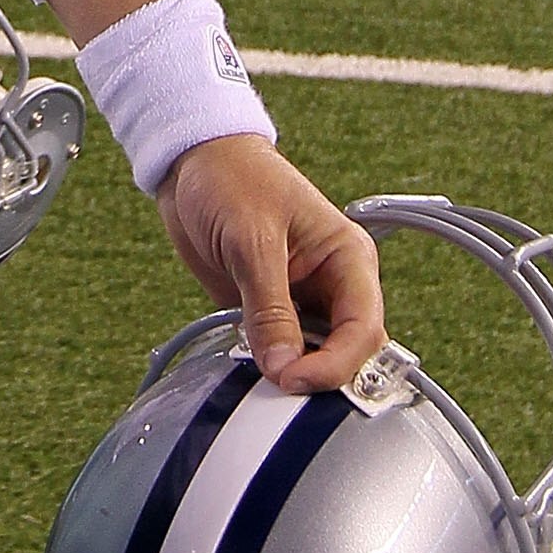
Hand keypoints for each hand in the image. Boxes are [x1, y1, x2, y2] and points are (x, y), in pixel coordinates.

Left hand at [155, 133, 384, 394]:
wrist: (190, 162)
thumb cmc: (232, 179)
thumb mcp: (252, 240)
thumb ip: (269, 307)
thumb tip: (283, 367)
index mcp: (348, 259)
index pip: (363, 330)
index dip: (334, 364)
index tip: (292, 379)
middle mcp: (331, 285)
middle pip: (347, 353)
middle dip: (318, 378)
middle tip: (278, 390)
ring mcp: (300, 300)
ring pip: (313, 358)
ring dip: (290, 375)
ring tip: (259, 382)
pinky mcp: (267, 311)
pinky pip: (276, 352)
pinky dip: (263, 366)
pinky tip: (244, 369)